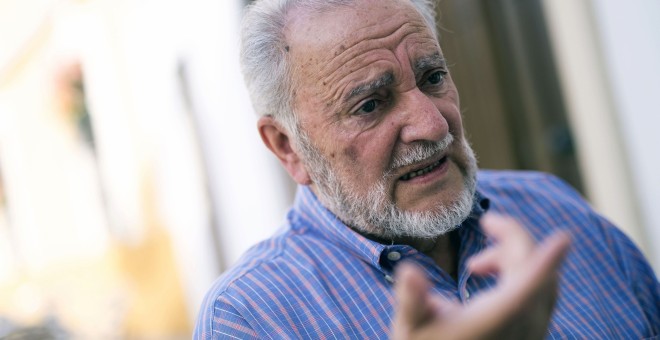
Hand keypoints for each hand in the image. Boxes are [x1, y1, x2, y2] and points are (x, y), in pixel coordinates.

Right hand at [391, 214, 570, 339]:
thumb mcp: (411, 328)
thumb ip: (411, 299)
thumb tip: (408, 270)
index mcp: (496, 320)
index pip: (530, 284)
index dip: (546, 260)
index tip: (564, 237)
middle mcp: (522, 327)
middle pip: (538, 272)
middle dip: (515, 241)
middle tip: (487, 222)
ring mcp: (531, 332)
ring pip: (542, 282)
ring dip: (516, 258)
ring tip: (474, 265)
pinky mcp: (531, 334)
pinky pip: (540, 294)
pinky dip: (521, 274)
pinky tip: (483, 275)